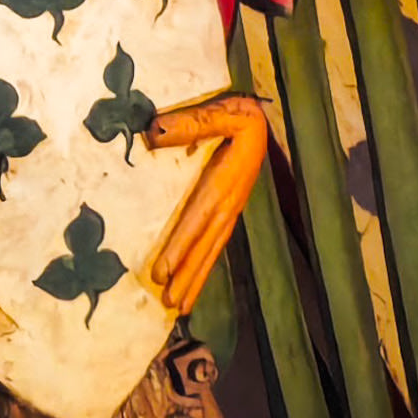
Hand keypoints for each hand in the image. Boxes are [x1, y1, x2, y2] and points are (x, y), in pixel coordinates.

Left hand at [142, 93, 267, 321]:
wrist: (263, 121)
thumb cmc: (240, 114)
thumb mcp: (224, 111)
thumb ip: (193, 122)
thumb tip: (154, 132)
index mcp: (224, 182)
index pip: (198, 219)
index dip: (180, 246)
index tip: (162, 270)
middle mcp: (229, 203)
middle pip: (206, 246)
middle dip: (187, 276)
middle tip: (169, 303)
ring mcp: (231, 210)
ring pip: (211, 251)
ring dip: (195, 279)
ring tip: (179, 306)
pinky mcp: (229, 211)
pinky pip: (215, 244)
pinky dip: (203, 266)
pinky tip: (193, 281)